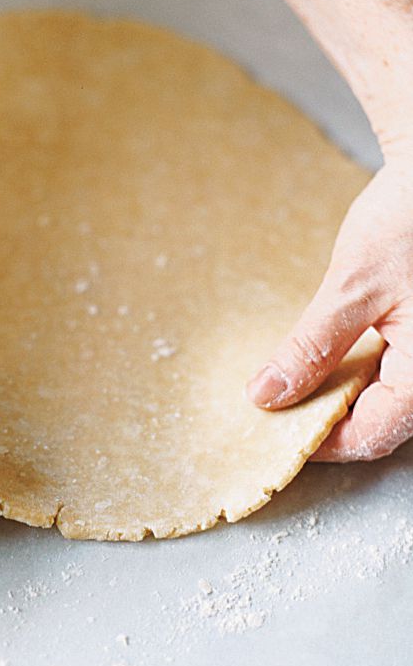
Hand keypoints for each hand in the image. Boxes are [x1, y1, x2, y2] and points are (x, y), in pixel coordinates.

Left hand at [246, 163, 412, 461]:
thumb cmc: (408, 222)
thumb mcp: (352, 287)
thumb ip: (312, 347)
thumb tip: (267, 394)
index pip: (372, 434)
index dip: (320, 443)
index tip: (272, 437)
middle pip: (380, 422)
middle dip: (326, 422)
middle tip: (275, 413)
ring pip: (384, 400)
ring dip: (337, 399)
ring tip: (290, 389)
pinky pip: (390, 373)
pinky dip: (353, 374)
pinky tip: (322, 363)